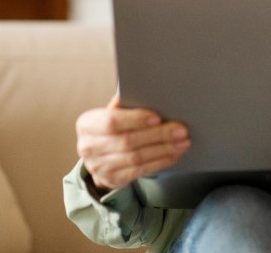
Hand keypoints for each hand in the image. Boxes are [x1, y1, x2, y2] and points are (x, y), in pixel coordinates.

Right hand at [76, 95, 190, 192]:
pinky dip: (161, 161)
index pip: (111, 122)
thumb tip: (145, 91)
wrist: (100, 157)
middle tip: (181, 130)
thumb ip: (124, 104)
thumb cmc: (111, 128)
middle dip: (158, 135)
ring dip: (164, 149)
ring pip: (137, 158)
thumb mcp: (111, 113)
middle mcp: (88, 147)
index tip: (158, 117)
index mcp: (87, 124)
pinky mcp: (113, 180)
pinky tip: (174, 154)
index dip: (136, 119)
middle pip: (127, 141)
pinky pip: (141, 171)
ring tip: (183, 142)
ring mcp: (99, 166)